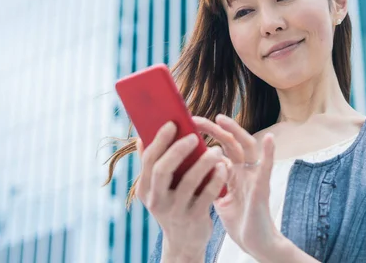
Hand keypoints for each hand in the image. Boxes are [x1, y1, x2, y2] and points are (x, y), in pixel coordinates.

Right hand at [135, 121, 227, 259]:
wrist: (184, 242)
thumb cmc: (173, 204)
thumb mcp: (158, 189)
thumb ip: (152, 165)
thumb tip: (141, 137)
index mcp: (146, 188)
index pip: (148, 160)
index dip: (160, 140)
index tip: (172, 123)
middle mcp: (157, 200)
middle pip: (162, 170)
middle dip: (178, 150)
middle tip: (194, 136)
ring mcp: (175, 210)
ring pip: (188, 182)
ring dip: (203, 163)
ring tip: (216, 150)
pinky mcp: (194, 218)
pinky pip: (206, 195)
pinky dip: (215, 179)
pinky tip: (223, 166)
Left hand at [194, 114, 282, 260]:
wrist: (254, 242)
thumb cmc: (239, 219)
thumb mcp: (218, 195)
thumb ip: (210, 179)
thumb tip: (189, 165)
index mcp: (233, 170)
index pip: (221, 145)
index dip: (207, 133)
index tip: (189, 123)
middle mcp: (244, 169)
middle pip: (231, 141)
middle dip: (214, 128)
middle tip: (196, 118)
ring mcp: (254, 176)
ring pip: (247, 147)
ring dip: (236, 131)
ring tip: (222, 119)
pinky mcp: (262, 188)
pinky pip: (267, 167)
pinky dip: (269, 152)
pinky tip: (269, 138)